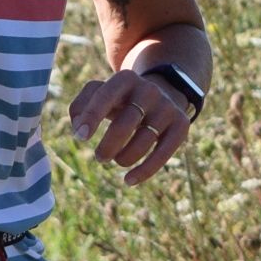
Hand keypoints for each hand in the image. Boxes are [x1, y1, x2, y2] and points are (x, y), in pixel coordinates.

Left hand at [66, 68, 193, 185]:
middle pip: (126, 123)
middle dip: (108, 146)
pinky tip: (128, 181)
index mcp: (125, 79)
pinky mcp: (181, 124)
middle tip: (100, 157)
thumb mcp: (99, 94)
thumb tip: (79, 129)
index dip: (91, 117)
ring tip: (117, 161)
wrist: (161, 94)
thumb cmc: (120, 99)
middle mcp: (149, 90)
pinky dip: (144, 171)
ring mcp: (167, 107)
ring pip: (144, 140)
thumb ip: (79, 107)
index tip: (81, 138)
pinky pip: (164, 152)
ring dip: (124, 158)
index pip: (105, 96)